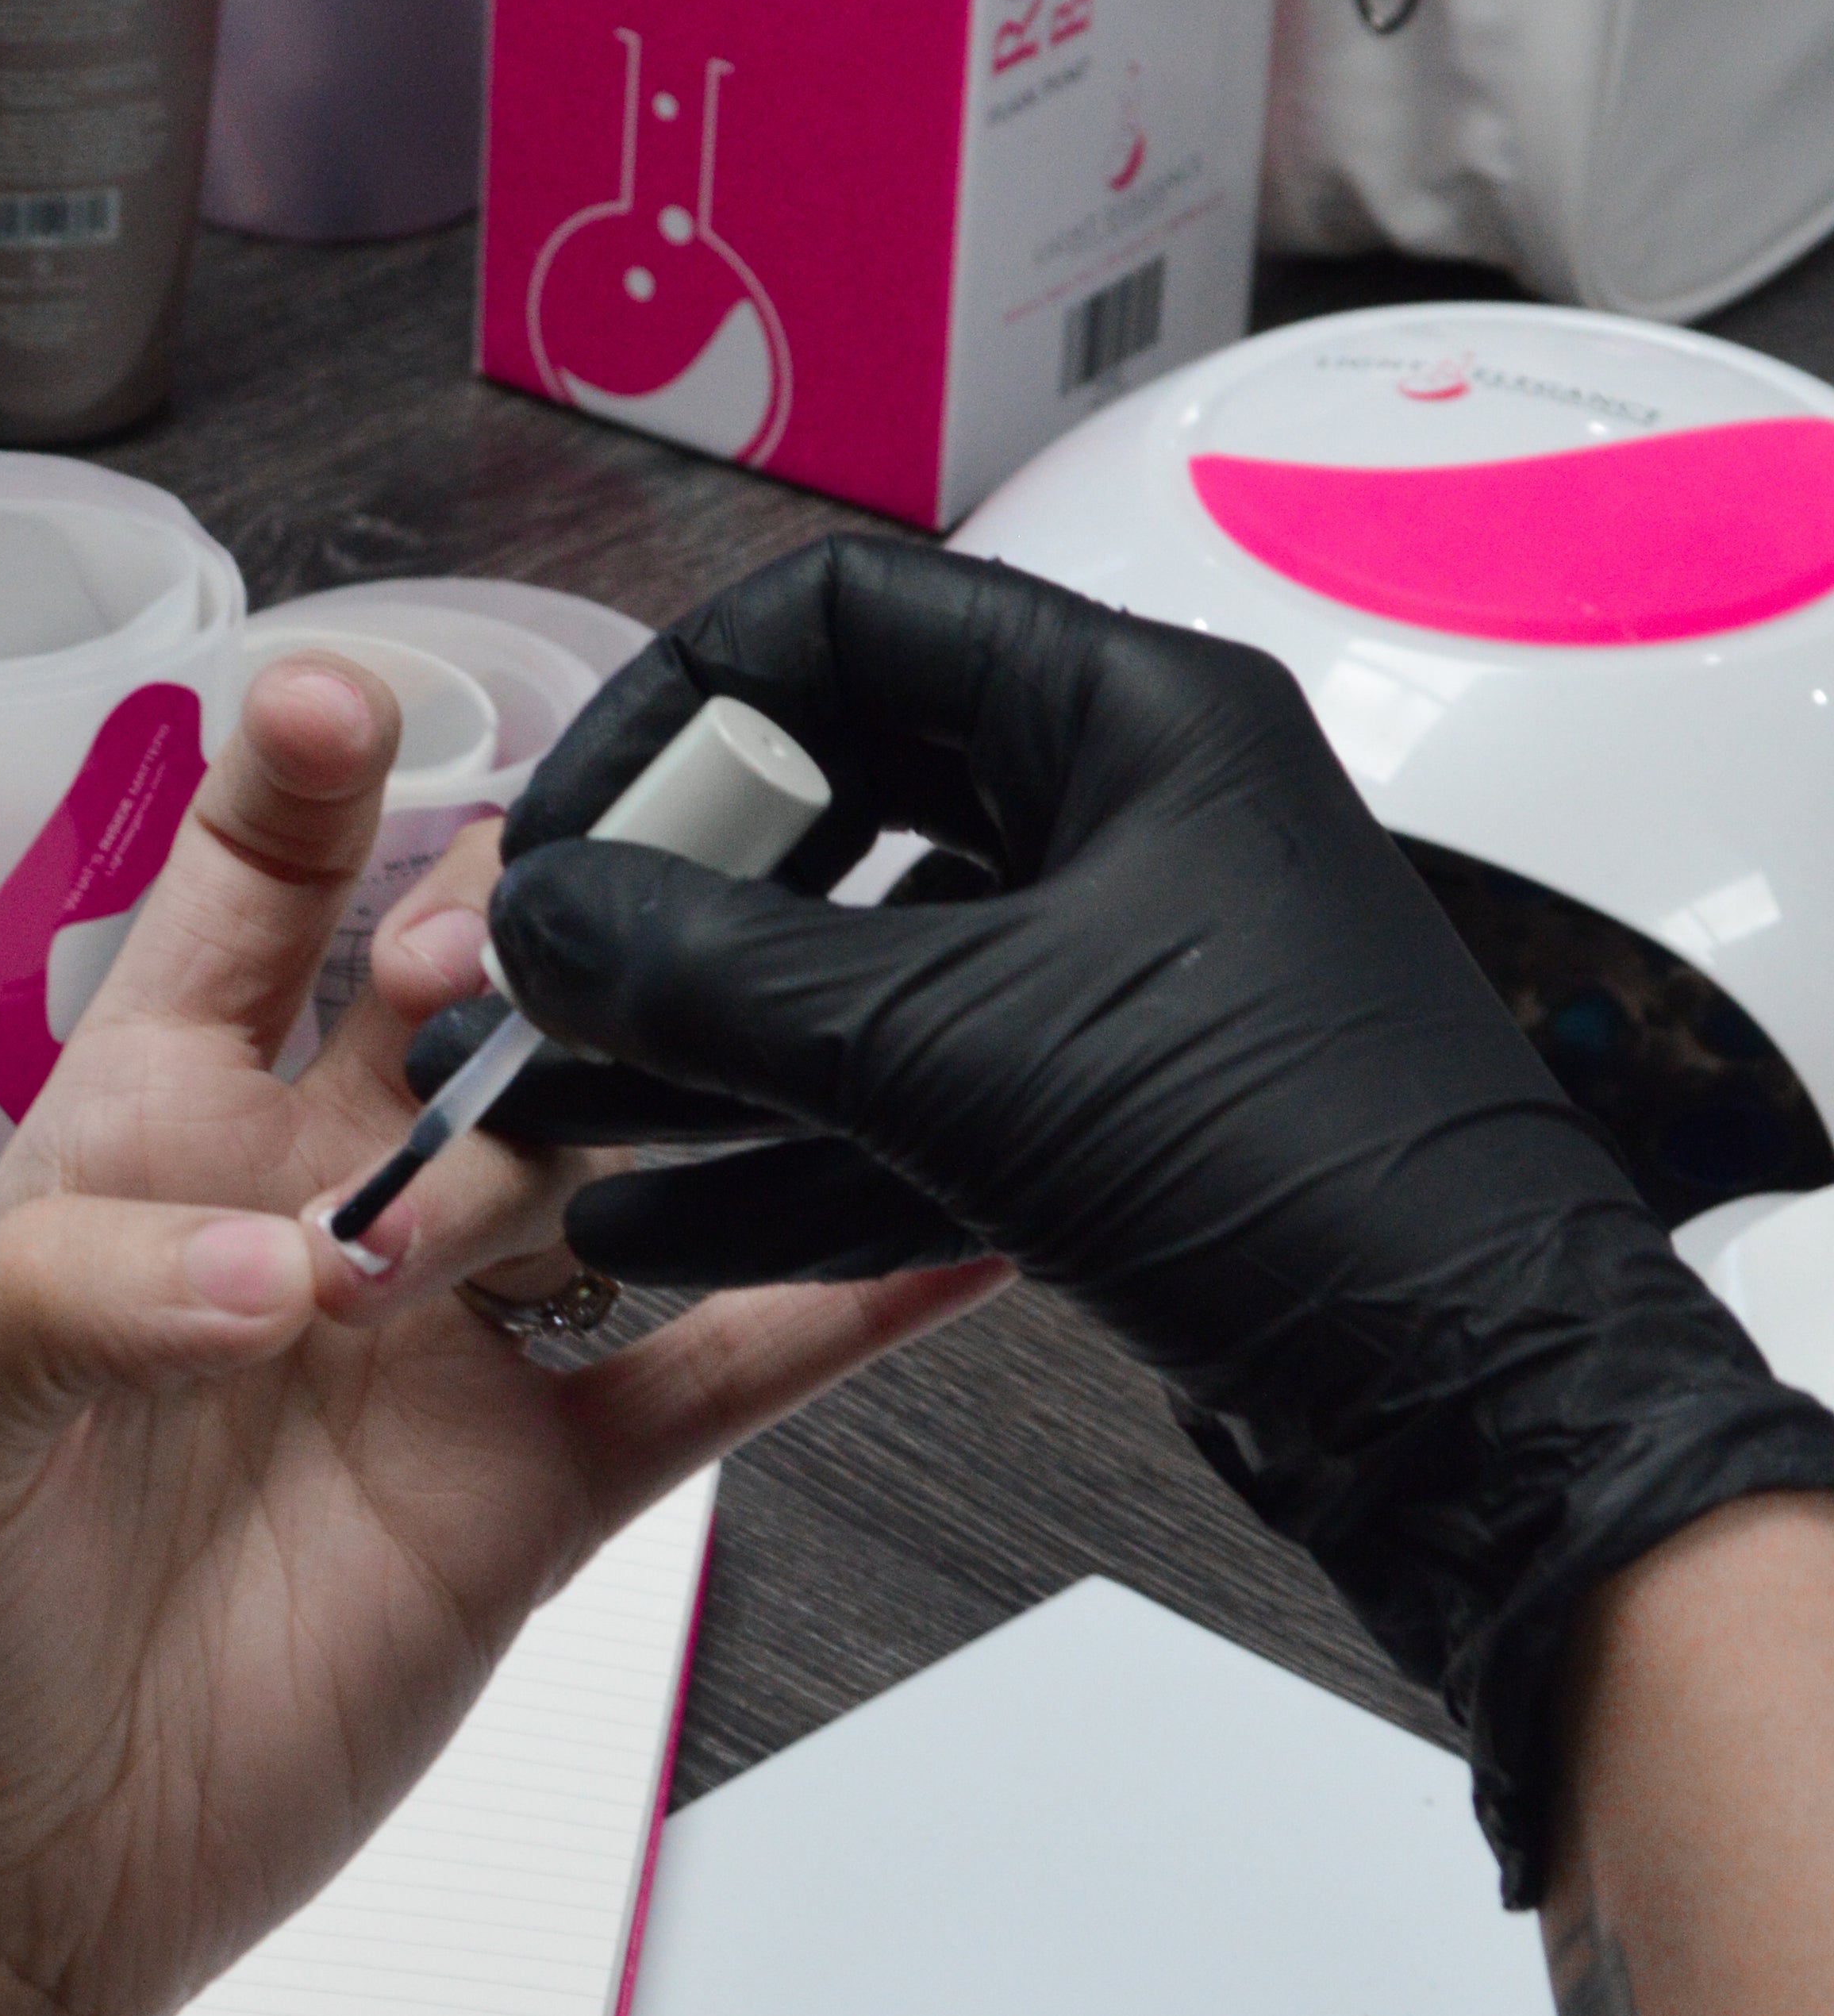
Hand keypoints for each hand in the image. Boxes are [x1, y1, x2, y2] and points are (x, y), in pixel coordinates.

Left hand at [0, 657, 986, 2015]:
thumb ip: (83, 1298)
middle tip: (578, 919)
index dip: (300, 793)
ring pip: (620, 1150)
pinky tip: (946, 1223)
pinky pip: (717, 1369)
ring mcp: (450, 1341)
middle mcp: (321, 1201)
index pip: (242, 906)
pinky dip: (836, 1302)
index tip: (346, 704)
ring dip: (708, 1070)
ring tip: (833, 972)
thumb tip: (275, 1267)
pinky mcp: (543, 1485)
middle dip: (540, 924)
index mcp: (148, 1139)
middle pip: (478, 995)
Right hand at [448, 532, 1833, 1894]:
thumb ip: (721, 975)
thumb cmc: (1298, 1168)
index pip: (844, 619)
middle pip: (833, 801)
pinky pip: (903, 1103)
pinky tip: (653, 1224)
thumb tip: (543, 916)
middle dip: (671, 901)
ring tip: (557, 1116)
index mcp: (1130, 720)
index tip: (565, 825)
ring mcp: (1116, 974)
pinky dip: (781, 1157)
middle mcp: (1127, 820)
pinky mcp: (1106, 1118)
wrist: (1471, 1396)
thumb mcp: (957, 1049)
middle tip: (550, 977)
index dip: (675, 706)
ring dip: (702, 1048)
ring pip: (857, 973)